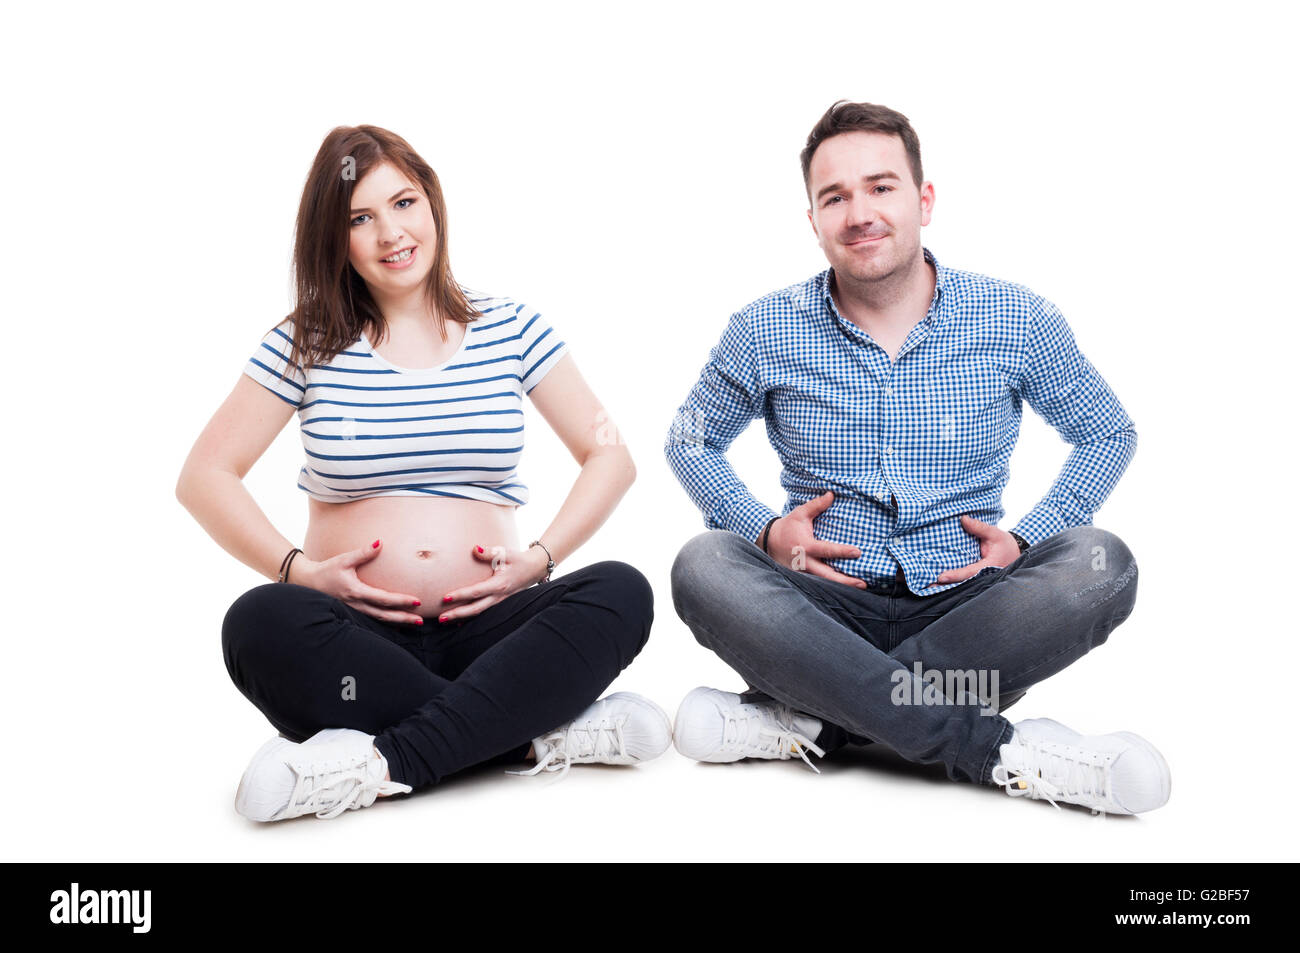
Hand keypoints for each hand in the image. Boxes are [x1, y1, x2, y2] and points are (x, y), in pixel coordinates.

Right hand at [292, 539, 424, 624]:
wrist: (308, 582)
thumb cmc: (327, 569)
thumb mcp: (344, 559)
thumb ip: (363, 553)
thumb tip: (380, 543)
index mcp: (356, 592)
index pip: (383, 599)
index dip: (401, 601)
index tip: (416, 601)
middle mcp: (356, 605)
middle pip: (384, 615)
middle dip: (403, 618)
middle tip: (421, 620)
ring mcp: (354, 611)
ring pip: (379, 619)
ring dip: (397, 622)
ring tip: (413, 623)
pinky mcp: (353, 612)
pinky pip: (373, 619)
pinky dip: (386, 622)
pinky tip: (398, 622)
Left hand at [437, 544, 548, 622]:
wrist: (535, 568)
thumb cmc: (518, 559)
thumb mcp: (505, 553)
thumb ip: (489, 552)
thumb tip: (474, 549)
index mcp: (499, 584)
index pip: (476, 592)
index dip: (460, 595)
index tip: (445, 597)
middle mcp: (498, 596)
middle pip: (475, 609)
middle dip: (457, 614)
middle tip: (441, 618)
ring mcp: (499, 601)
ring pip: (478, 613)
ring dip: (462, 617)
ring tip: (445, 620)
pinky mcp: (499, 602)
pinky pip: (483, 612)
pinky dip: (470, 617)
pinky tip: (459, 621)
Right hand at [764, 491, 866, 588]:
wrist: (769, 542)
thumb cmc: (787, 527)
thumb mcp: (800, 514)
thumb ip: (816, 505)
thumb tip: (831, 494)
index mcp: (806, 546)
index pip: (827, 550)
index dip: (843, 551)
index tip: (858, 552)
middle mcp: (806, 562)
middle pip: (828, 575)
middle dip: (846, 581)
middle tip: (863, 583)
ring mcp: (804, 572)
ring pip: (824, 583)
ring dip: (841, 586)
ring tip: (859, 588)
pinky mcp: (802, 577)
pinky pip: (819, 583)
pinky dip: (831, 586)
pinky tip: (845, 587)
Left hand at [934, 515, 1020, 584]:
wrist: (1016, 553)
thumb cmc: (1006, 545)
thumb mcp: (995, 534)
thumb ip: (979, 527)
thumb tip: (963, 519)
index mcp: (988, 567)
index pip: (968, 572)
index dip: (955, 575)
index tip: (941, 577)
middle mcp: (983, 576)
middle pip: (961, 583)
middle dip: (945, 586)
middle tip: (927, 586)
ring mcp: (979, 578)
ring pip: (961, 584)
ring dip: (946, 586)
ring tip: (927, 586)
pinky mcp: (975, 576)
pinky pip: (963, 580)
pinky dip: (951, 581)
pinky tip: (937, 582)